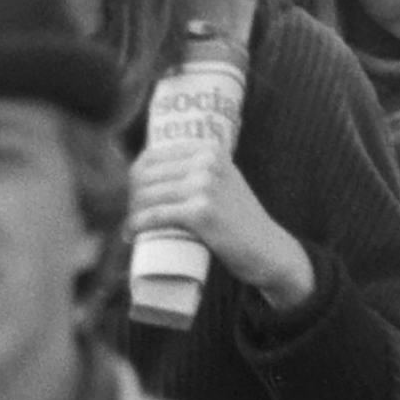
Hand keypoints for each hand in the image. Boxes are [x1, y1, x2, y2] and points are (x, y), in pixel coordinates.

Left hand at [126, 134, 310, 308]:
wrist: (269, 250)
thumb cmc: (239, 221)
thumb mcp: (222, 182)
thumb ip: (199, 170)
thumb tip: (152, 169)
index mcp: (208, 150)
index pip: (152, 157)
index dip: (135, 180)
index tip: (134, 201)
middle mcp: (206, 162)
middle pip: (145, 176)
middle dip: (131, 200)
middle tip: (132, 221)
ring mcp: (205, 185)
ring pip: (146, 196)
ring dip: (130, 215)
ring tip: (130, 231)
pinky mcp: (201, 212)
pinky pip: (154, 215)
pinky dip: (136, 226)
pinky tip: (130, 235)